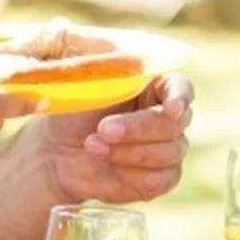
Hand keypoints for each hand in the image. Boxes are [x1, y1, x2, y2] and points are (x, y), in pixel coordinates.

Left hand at [35, 72, 193, 206]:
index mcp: (156, 86)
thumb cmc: (74, 109)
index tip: (171, 107)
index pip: (181, 87)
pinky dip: (130, 174)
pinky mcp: (159, 178)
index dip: (180, 97)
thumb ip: (109, 66)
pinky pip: (159, 180)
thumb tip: (131, 59)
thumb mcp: (86, 81)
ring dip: (128, 152)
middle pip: (174, 124)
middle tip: (103, 130)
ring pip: (168, 153)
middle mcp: (168, 117)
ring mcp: (167, 149)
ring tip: (92, 146)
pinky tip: (108, 165)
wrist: (57, 151)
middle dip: (137, 128)